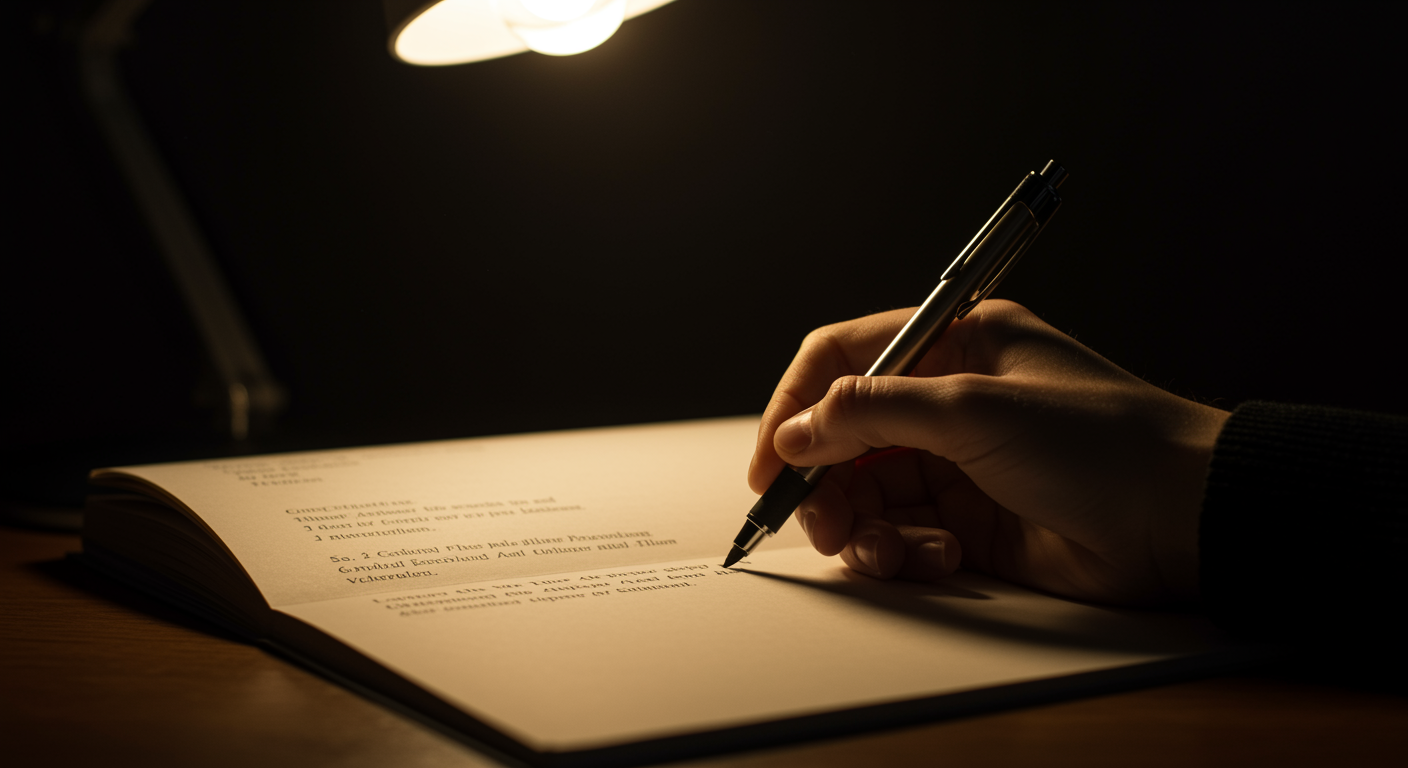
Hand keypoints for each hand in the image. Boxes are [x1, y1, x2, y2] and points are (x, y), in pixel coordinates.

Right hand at [747, 300, 1227, 605]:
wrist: (1188, 520)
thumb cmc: (1105, 442)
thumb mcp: (974, 409)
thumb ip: (872, 413)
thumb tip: (796, 431)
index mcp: (954, 344)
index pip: (843, 359)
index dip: (794, 406)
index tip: (770, 460)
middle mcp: (950, 400)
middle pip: (845, 435)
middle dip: (824, 480)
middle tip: (817, 518)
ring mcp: (961, 463)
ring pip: (869, 493)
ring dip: (863, 525)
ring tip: (883, 549)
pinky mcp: (974, 522)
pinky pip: (905, 535)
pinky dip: (904, 551)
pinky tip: (939, 556)